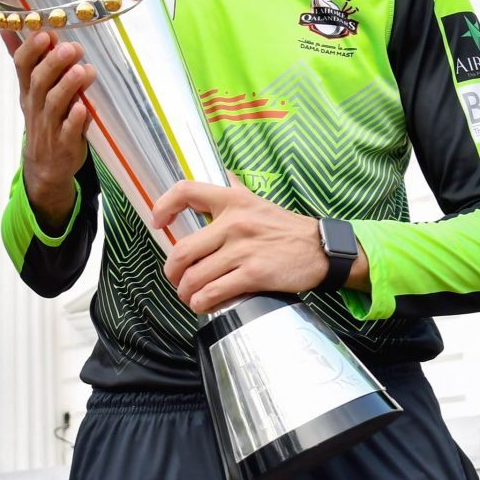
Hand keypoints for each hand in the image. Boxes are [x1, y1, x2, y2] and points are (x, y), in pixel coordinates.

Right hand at [14, 30, 95, 229]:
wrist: (46, 166)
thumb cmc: (43, 117)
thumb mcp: (30, 89)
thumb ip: (25, 58)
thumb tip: (6, 26)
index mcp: (27, 90)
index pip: (22, 65)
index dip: (31, 48)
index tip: (45, 31)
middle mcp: (35, 106)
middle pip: (39, 82)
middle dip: (54, 63)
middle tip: (70, 47)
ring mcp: (50, 126)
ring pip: (54, 104)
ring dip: (67, 86)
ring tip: (82, 71)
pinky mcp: (66, 145)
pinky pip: (69, 131)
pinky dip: (76, 119)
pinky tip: (84, 107)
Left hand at [150, 179, 327, 314]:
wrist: (320, 249)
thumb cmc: (286, 228)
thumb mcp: (259, 201)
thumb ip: (236, 189)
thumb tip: (222, 174)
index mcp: (232, 201)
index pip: (187, 191)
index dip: (164, 206)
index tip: (158, 222)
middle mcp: (234, 223)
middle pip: (183, 250)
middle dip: (172, 271)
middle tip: (175, 279)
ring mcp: (243, 250)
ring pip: (195, 276)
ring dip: (185, 292)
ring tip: (189, 296)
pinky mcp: (254, 274)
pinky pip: (214, 292)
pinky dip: (202, 303)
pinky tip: (203, 304)